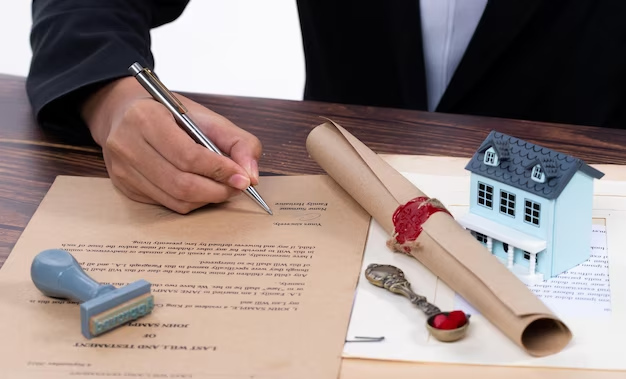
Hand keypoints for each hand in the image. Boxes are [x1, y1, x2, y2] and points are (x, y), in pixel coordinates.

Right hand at [81, 77, 260, 213]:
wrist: (125, 112)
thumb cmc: (169, 114)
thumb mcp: (207, 118)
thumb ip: (238, 142)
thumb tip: (251, 176)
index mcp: (146, 118)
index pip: (188, 156)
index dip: (220, 170)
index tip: (243, 178)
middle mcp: (127, 145)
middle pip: (181, 183)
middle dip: (217, 190)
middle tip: (237, 187)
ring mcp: (122, 169)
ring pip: (175, 199)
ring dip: (207, 198)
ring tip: (222, 187)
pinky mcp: (125, 187)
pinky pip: (167, 204)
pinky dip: (191, 201)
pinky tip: (200, 188)